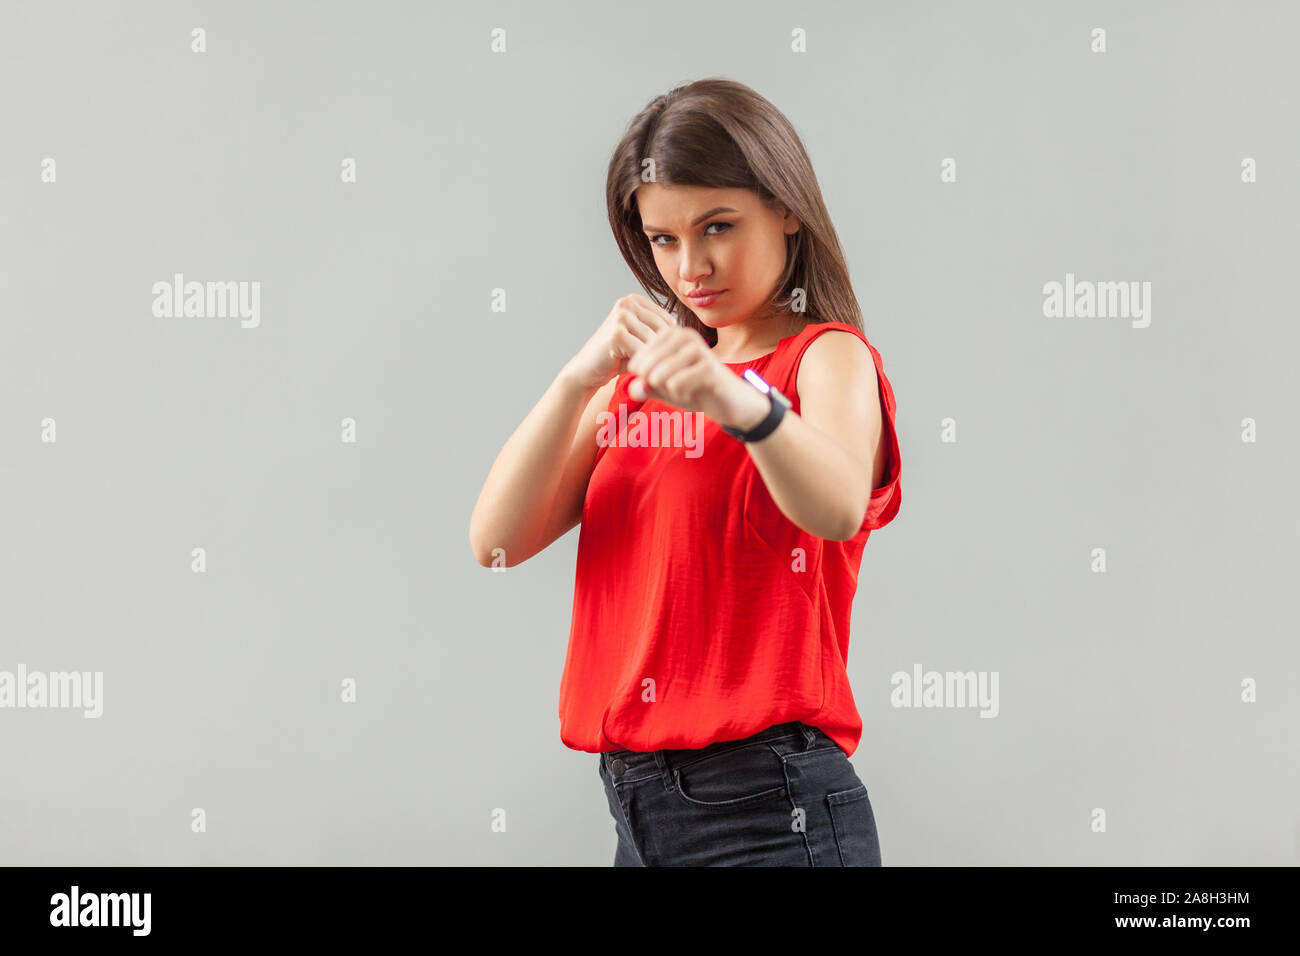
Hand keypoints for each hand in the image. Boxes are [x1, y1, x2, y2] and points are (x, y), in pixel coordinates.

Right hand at [561, 294, 674, 390]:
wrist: (587, 371)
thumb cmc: (617, 358)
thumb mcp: (641, 340)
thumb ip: (659, 333)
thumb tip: (689, 333)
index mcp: (635, 300)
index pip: (668, 322)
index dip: (671, 344)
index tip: (670, 362)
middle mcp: (627, 302)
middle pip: (663, 331)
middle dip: (664, 353)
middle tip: (664, 372)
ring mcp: (621, 316)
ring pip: (655, 343)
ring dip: (656, 361)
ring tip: (653, 375)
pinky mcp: (617, 333)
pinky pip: (644, 352)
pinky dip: (645, 366)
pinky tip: (642, 376)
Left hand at [626, 326, 770, 429]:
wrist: (729, 401)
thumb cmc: (695, 390)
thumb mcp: (665, 389)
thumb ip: (646, 387)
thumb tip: (632, 388)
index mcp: (673, 335)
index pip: (639, 354)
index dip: (638, 373)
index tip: (651, 382)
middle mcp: (686, 336)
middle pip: (647, 364)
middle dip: (649, 383)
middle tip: (665, 389)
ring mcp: (699, 350)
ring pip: (660, 374)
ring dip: (665, 389)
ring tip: (679, 388)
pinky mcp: (708, 368)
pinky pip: (676, 384)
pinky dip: (679, 393)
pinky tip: (691, 391)